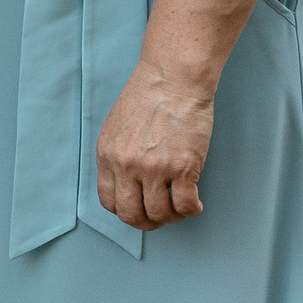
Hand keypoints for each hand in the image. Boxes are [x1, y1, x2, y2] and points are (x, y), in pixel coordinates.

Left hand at [95, 58, 214, 229]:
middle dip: (147, 222)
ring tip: (180, 206)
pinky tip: (195, 203)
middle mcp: (127, 166)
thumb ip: (116, 156)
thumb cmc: (147, 97)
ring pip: (160, 214)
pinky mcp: (183, 168)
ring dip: (172, 216)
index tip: (138, 209)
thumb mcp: (115, 127)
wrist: (172, 79)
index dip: (125, 210)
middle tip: (160, 217)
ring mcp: (155, 169)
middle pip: (132, 215)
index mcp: (107, 155)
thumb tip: (124, 183)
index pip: (109, 201)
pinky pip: (186, 206)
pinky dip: (192, 210)